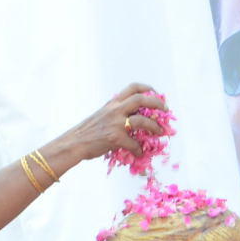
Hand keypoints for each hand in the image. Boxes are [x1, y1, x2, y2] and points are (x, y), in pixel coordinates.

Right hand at [54, 83, 169, 161]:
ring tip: (160, 132)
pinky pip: (134, 144)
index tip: (156, 93)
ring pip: (142, 120)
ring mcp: (115, 123)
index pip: (132, 87)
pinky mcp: (115, 138)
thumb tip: (134, 118)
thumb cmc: (87, 132)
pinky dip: (138, 149)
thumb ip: (116, 113)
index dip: (147, 88)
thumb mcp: (102, 115)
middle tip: (166, 110)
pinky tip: (139, 153)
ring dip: (154, 127)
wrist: (74, 143)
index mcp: (113, 103)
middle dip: (157, 103)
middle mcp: (115, 110)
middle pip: (141, 99)